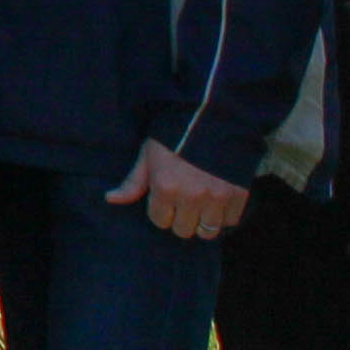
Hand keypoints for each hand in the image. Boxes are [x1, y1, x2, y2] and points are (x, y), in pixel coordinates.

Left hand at [106, 137, 247, 240]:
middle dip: (181, 218)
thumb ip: (133, 182)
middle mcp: (191, 196)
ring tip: (201, 205)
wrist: (213, 117)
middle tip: (183, 202)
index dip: (160, 210)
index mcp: (166, 187)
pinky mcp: (238, 194)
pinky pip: (230, 221)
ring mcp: (217, 197)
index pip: (160, 221)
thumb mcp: (149, 155)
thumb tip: (110, 199)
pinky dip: (225, 215)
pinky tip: (218, 201)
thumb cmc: (175, 136)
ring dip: (203, 221)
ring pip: (207, 231)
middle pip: (183, 230)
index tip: (165, 197)